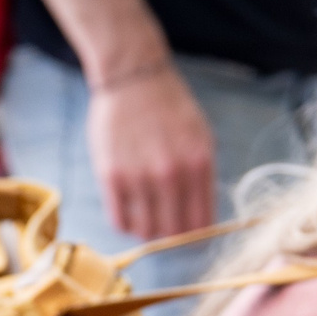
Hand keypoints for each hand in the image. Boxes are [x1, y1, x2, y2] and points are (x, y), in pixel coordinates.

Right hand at [88, 62, 214, 241]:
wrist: (134, 78)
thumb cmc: (170, 108)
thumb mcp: (202, 137)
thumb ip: (204, 177)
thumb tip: (204, 218)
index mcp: (199, 165)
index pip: (202, 223)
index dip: (197, 237)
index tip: (190, 236)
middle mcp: (171, 174)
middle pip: (174, 232)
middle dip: (172, 237)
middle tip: (166, 228)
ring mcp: (140, 176)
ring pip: (146, 231)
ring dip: (147, 232)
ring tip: (145, 220)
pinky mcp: (111, 174)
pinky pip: (119, 220)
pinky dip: (125, 225)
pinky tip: (128, 214)